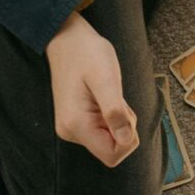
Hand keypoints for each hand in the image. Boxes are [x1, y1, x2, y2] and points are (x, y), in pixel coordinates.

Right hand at [45, 9, 138, 166]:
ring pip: (108, 138)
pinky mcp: (75, 121)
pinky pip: (102, 129)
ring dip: (117, 119)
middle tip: (115, 98)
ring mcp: (71, 127)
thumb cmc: (87, 53)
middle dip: (123, 126)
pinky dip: (110, 115)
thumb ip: (116, 112)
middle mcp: (70, 132)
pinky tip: (102, 96)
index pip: (112, 156)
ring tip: (106, 93)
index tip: (123, 110)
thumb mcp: (106, 79)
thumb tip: (127, 141)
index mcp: (76, 125)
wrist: (66, 38)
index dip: (128, 138)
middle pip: (111, 148)